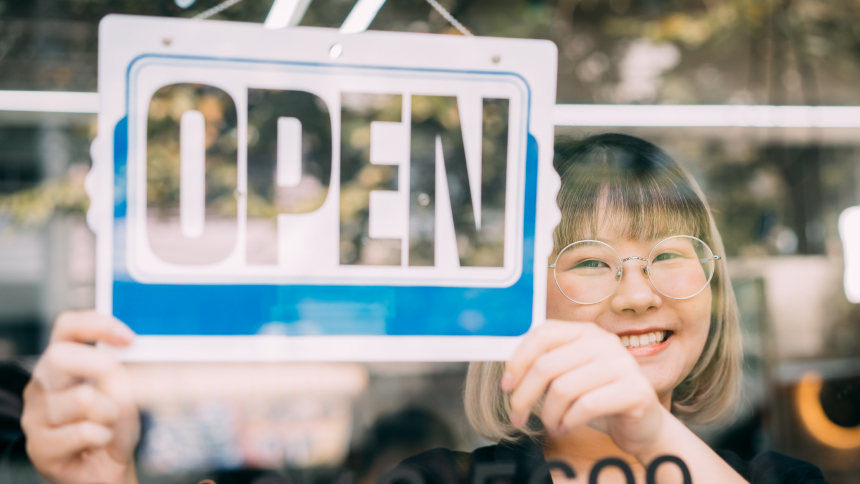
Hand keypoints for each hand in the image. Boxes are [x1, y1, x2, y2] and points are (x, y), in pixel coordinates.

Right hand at [22, 310, 140, 483]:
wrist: (107, 470)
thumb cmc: (114, 427)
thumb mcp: (124, 392)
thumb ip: (121, 369)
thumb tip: (126, 351)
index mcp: (61, 364)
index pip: (67, 327)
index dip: (96, 324)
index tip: (128, 338)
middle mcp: (42, 384)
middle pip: (62, 357)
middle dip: (104, 370)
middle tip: (122, 393)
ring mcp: (35, 415)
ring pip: (82, 398)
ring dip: (111, 414)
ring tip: (108, 426)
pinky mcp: (39, 445)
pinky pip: (84, 431)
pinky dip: (104, 437)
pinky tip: (99, 443)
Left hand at [502, 320, 666, 456]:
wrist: (642, 423)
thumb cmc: (598, 398)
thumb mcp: (570, 375)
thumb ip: (546, 365)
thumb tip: (508, 374)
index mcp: (585, 331)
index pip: (542, 334)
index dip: (518, 360)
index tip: (506, 386)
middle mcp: (604, 342)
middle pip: (546, 365)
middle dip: (524, 396)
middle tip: (518, 416)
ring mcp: (622, 363)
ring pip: (562, 389)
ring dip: (549, 415)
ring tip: (551, 425)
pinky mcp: (635, 389)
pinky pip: (586, 406)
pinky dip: (569, 422)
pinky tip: (567, 427)